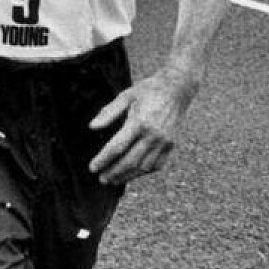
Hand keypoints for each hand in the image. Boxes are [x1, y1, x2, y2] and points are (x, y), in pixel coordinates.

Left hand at [87, 68, 196, 185]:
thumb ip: (108, 112)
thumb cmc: (148, 90)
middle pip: (130, 161)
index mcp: (139, 122)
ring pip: (143, 167)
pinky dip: (143, 172)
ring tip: (114, 179)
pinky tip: (132, 174)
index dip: (104, 159)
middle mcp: (152, 135)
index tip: (92, 167)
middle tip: (101, 178)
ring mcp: (163, 142)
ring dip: (127, 176)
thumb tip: (92, 127)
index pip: (117, 147)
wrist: (176, 89)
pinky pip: (157, 165)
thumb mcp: (126, 95)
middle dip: (114, 172)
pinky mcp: (171, 145)